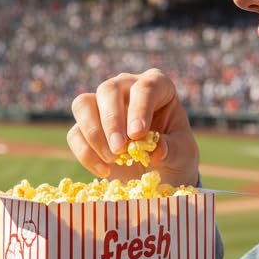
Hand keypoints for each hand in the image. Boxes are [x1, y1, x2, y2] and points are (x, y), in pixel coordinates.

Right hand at [68, 70, 199, 187]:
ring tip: (113, 159)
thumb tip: (156, 149)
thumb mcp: (183, 154)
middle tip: (120, 149)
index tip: (138, 134)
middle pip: (108, 90)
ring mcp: (102, 105)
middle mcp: (126, 88)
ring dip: (94, 134)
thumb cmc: (174, 153)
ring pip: (83, 105)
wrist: (160, 172)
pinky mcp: (85, 127)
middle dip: (112, 120)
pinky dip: (86, 153)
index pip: (144, 87)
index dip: (139, 108)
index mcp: (156, 86)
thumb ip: (173, 149)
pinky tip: (105, 170)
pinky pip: (75, 133)